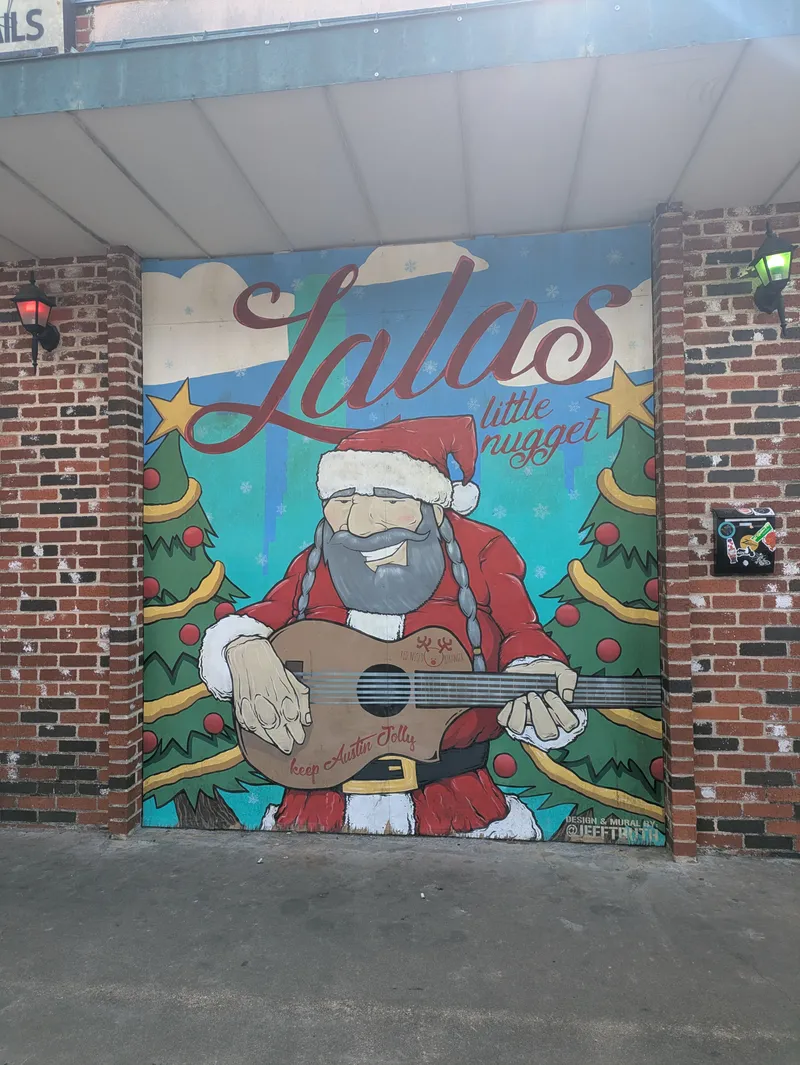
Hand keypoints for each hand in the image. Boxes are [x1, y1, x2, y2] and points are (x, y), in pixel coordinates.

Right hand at [225, 635, 310, 753]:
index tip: (299, 739)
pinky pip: (248, 724)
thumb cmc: (273, 668)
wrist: (249, 655)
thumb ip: (302, 701)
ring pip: (262, 728)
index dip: (296, 733)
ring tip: (278, 744)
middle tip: (288, 748)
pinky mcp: (240, 704)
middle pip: (277, 728)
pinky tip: (263, 734)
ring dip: (271, 739)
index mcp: (283, 694)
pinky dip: (256, 731)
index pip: (292, 719)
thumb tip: (306, 720)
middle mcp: (268, 700)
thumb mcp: (294, 681)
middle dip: (284, 740)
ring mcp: (253, 703)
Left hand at [497, 659, 579, 742]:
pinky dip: (507, 709)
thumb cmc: (547, 674)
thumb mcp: (560, 670)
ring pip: (519, 729)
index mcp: (562, 715)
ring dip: (519, 712)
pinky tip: (512, 699)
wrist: (528, 670)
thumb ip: (568, 678)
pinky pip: (505, 721)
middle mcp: (546, 724)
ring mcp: (527, 723)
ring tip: (521, 697)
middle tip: (533, 694)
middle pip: (546, 733)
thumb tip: (567, 697)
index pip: (569, 724)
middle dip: (539, 712)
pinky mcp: (510, 719)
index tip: (548, 692)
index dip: (559, 709)